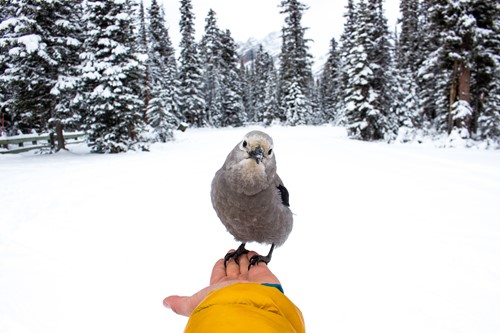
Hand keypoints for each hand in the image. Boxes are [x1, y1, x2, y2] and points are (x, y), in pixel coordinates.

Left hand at [163, 250, 280, 315]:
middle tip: (231, 251)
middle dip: (231, 259)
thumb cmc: (223, 302)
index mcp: (220, 289)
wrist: (249, 303)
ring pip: (244, 263)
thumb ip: (181, 303)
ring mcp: (250, 279)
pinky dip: (254, 256)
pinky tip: (250, 252)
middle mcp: (235, 284)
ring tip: (241, 249)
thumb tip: (165, 302)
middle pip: (232, 267)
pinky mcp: (263, 274)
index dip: (219, 265)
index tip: (221, 259)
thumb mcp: (196, 302)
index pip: (219, 273)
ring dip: (242, 256)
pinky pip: (258, 262)